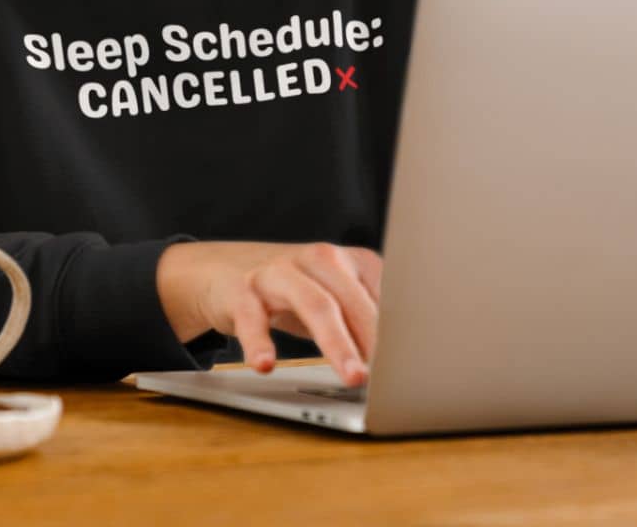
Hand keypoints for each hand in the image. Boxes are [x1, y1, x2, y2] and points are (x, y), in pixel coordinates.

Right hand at [156, 240, 381, 386]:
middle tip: (391, 375)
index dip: (398, 326)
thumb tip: (402, 365)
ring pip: (313, 303)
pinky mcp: (243, 289)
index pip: (381, 291)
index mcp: (346, 260)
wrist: (222, 269)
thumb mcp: (331, 296)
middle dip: (373, 336)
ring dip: (336, 341)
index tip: (414, 359)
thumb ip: (362, 320)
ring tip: (353, 376)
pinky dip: (260, 341)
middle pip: (350, 298)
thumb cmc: (291, 289)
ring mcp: (279, 272)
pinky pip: (253, 317)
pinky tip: (265, 364)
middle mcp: (317, 259)